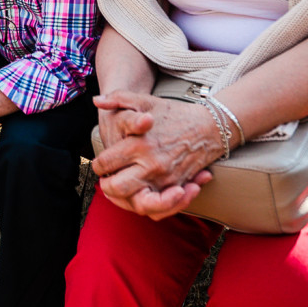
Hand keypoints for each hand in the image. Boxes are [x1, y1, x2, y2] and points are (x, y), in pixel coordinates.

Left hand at [92, 91, 221, 219]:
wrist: (210, 126)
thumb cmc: (174, 113)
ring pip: (138, 203)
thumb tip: (97, 100)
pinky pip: (160, 208)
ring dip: (126, 202)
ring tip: (122, 193)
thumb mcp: (145, 100)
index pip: (106, 163)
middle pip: (117, 188)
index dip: (98, 165)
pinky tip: (142, 195)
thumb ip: (118, 98)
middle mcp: (151, 165)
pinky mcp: (177, 187)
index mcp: (138, 144)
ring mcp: (165, 179)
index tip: (100, 163)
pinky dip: (149, 206)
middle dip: (107, 187)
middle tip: (107, 180)